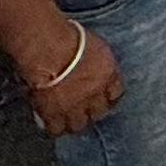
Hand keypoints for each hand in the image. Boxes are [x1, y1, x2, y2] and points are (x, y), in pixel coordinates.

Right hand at [20, 23, 120, 137]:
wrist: (50, 49)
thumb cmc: (68, 36)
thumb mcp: (94, 45)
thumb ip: (98, 60)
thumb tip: (92, 63)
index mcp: (108, 74)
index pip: (116, 92)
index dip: (109, 96)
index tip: (104, 96)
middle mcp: (95, 94)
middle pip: (99, 112)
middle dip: (93, 112)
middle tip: (85, 110)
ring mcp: (74, 106)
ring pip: (78, 125)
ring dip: (74, 122)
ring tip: (68, 119)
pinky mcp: (54, 114)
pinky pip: (56, 129)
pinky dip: (54, 128)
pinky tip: (52, 123)